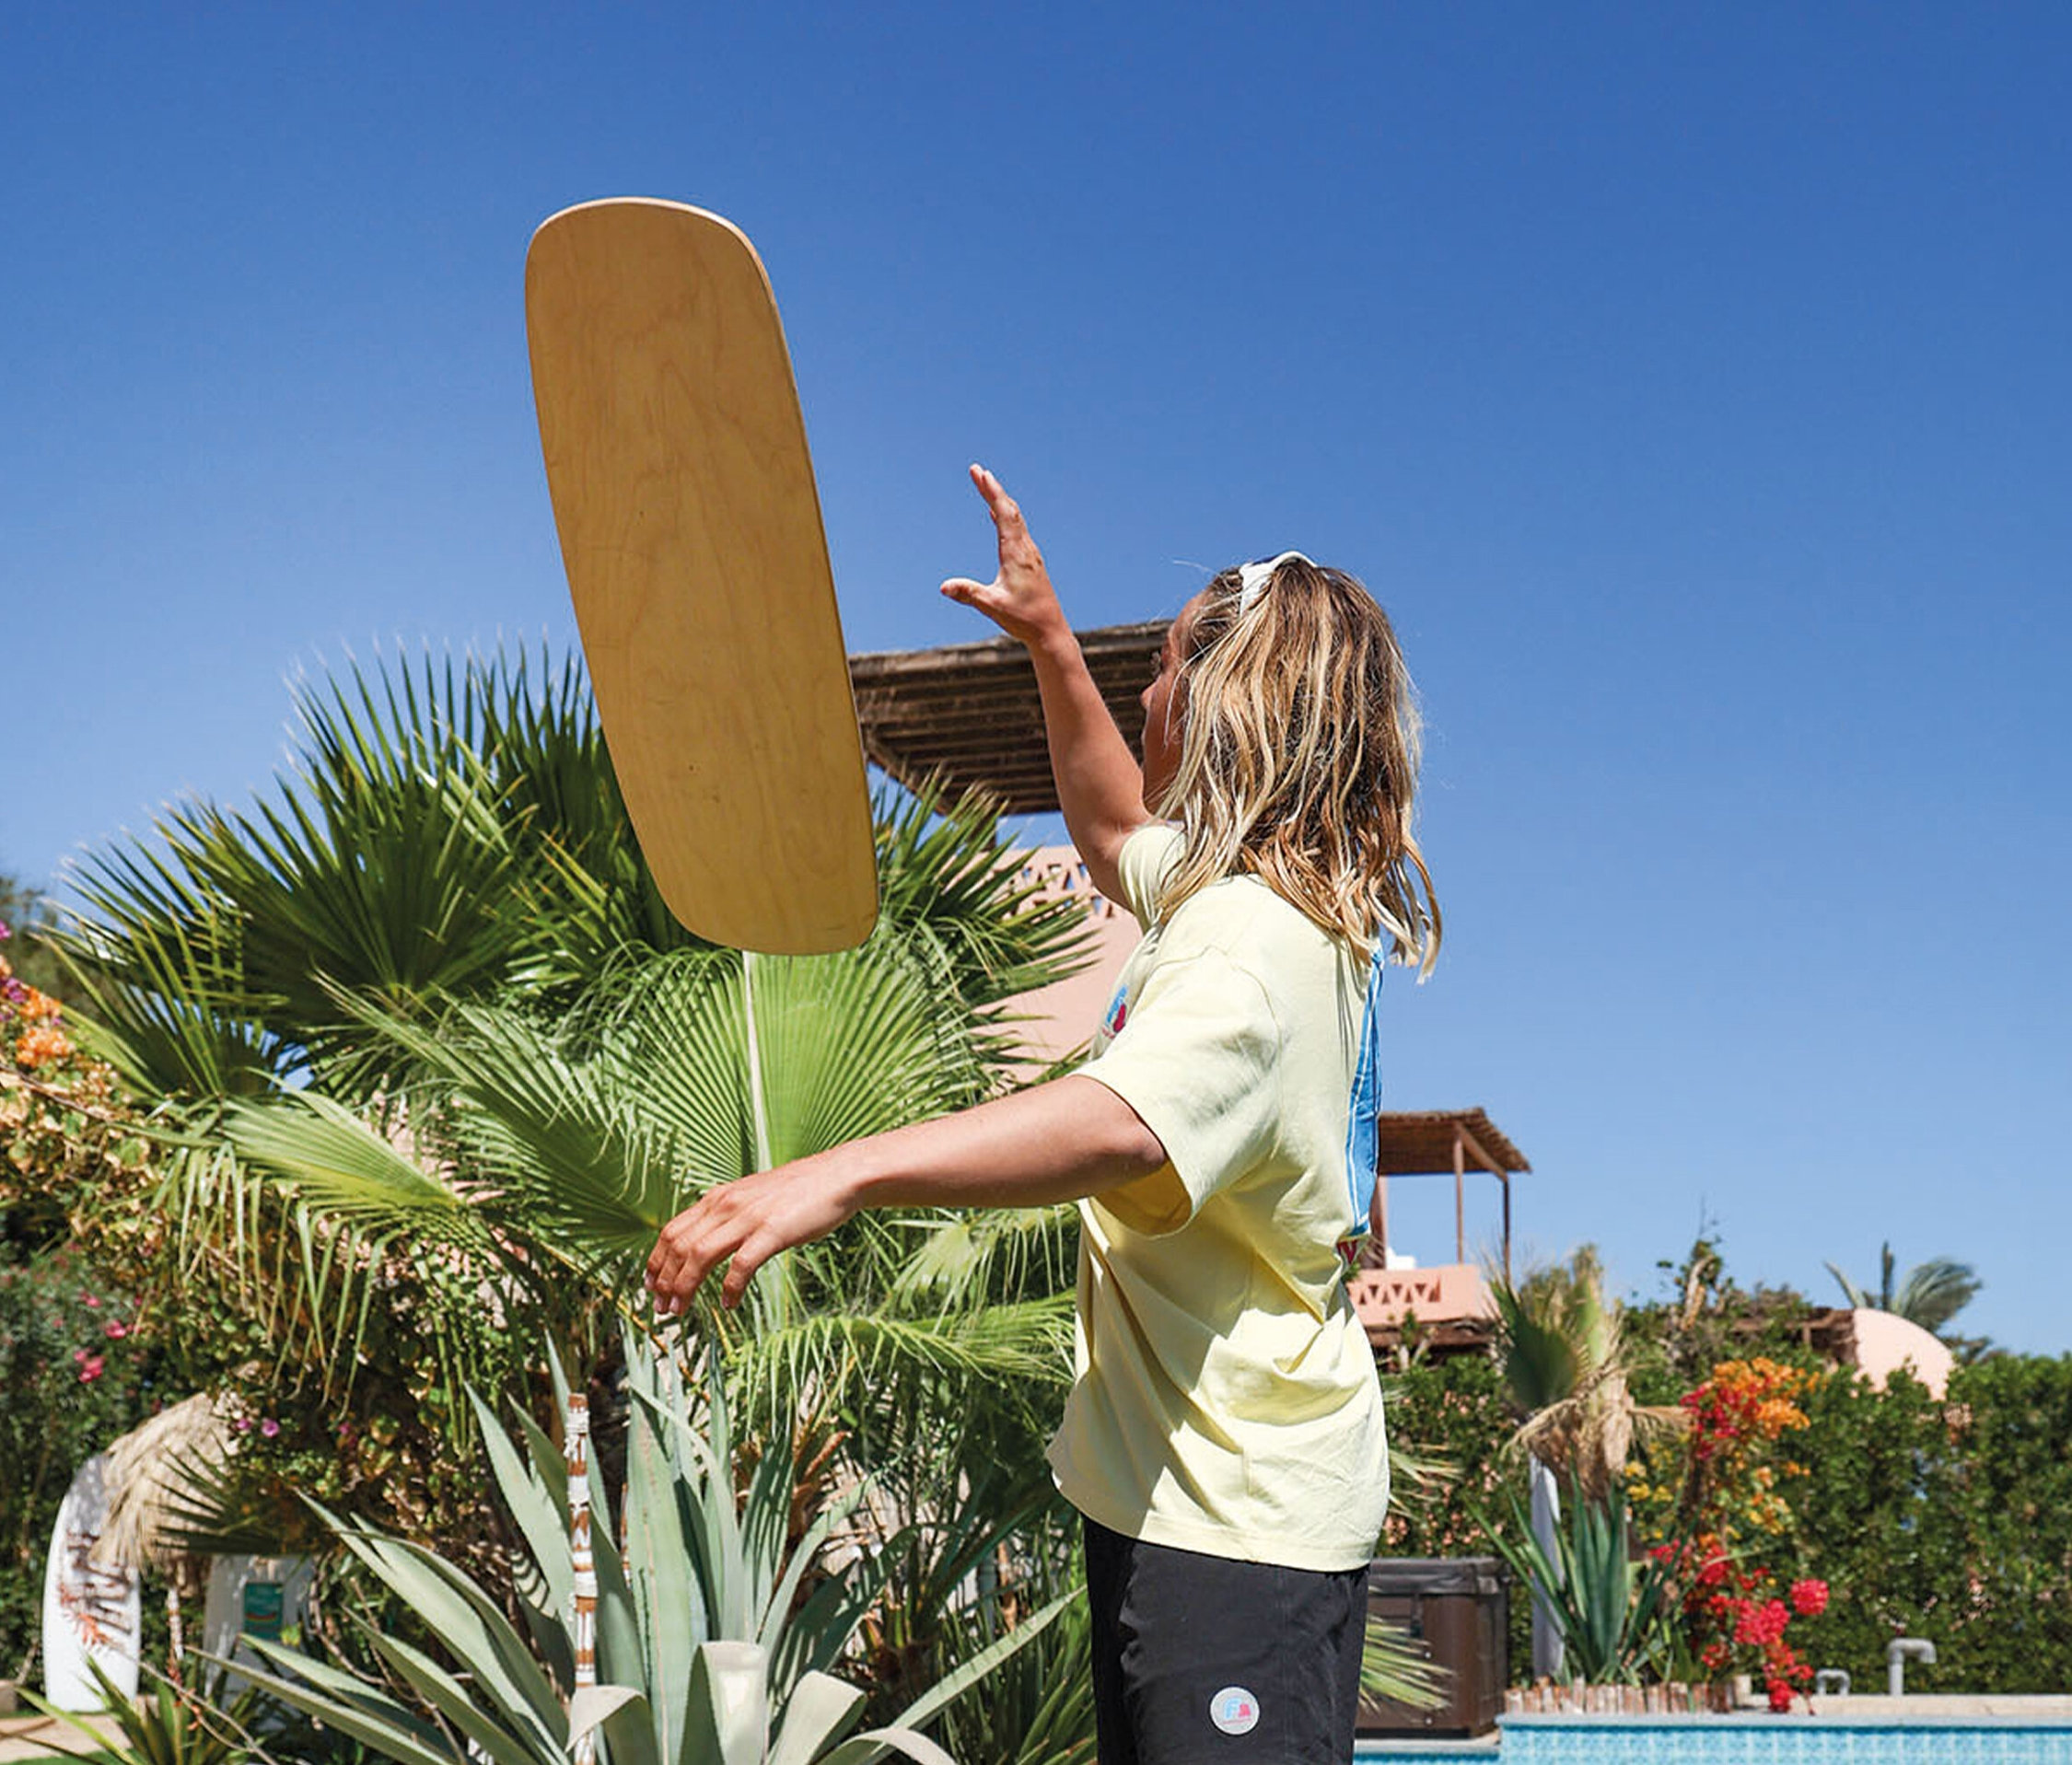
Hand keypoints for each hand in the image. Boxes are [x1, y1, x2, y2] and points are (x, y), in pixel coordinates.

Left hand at [645, 1155, 859, 1313]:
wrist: (838, 1176)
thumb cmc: (799, 1192)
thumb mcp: (752, 1197)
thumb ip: (728, 1214)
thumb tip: (706, 1240)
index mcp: (719, 1197)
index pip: (672, 1231)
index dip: (656, 1262)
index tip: (651, 1287)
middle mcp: (727, 1204)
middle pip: (679, 1246)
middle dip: (664, 1281)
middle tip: (661, 1308)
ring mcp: (749, 1217)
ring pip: (700, 1256)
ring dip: (685, 1287)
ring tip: (680, 1310)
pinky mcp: (772, 1231)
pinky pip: (741, 1266)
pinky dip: (730, 1288)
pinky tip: (729, 1304)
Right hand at [940, 464, 1070, 647]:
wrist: (1050, 632)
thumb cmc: (1023, 619)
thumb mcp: (992, 606)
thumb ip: (969, 593)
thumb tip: (944, 586)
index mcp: (1016, 553)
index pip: (1003, 513)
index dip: (990, 491)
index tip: (979, 473)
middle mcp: (1026, 549)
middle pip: (1010, 510)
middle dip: (993, 489)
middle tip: (977, 470)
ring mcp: (1030, 555)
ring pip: (1015, 518)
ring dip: (999, 500)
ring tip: (986, 485)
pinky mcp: (1031, 562)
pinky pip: (1017, 530)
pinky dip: (1005, 516)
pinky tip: (997, 515)